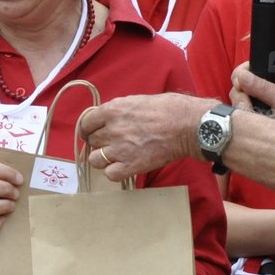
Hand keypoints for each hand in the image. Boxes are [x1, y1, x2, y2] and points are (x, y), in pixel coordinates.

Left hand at [79, 93, 207, 181]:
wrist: (188, 126)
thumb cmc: (170, 109)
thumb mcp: (139, 100)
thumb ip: (121, 110)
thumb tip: (111, 116)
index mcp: (113, 110)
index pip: (86, 122)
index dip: (89, 128)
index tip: (94, 131)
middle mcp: (112, 129)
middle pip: (92, 141)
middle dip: (100, 142)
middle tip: (114, 142)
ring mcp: (120, 149)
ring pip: (95, 159)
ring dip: (103, 159)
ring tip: (117, 157)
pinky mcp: (131, 166)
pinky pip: (110, 174)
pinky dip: (115, 172)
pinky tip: (124, 167)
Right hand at [231, 65, 274, 127]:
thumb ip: (263, 88)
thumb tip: (241, 75)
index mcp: (274, 81)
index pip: (248, 71)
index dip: (240, 76)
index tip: (239, 86)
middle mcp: (264, 93)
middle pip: (240, 89)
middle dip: (241, 99)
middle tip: (250, 109)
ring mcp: (259, 109)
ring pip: (239, 105)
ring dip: (243, 112)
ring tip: (256, 121)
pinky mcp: (257, 123)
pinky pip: (243, 119)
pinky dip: (245, 122)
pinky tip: (253, 127)